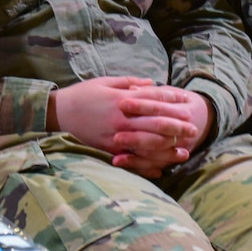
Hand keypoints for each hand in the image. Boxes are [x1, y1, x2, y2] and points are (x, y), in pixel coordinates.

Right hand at [48, 77, 192, 152]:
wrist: (58, 114)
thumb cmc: (82, 95)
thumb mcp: (104, 82)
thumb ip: (129, 83)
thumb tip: (151, 83)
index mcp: (122, 100)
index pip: (154, 98)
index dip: (171, 98)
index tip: (185, 99)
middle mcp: (122, 119)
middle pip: (157, 123)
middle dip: (178, 126)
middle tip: (193, 129)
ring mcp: (116, 136)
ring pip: (149, 145)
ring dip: (169, 148)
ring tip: (183, 151)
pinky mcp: (109, 150)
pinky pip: (133, 160)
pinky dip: (147, 166)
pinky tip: (161, 169)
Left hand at [111, 88, 213, 177]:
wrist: (203, 120)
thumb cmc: (178, 102)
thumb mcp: (169, 93)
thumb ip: (150, 92)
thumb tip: (132, 89)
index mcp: (182, 110)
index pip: (159, 108)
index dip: (141, 105)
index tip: (121, 103)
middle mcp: (182, 130)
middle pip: (157, 133)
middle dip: (136, 135)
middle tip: (116, 136)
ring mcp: (177, 146)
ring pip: (156, 152)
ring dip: (135, 153)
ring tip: (116, 151)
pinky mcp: (169, 158)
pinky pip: (152, 164)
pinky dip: (136, 164)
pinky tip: (119, 161)